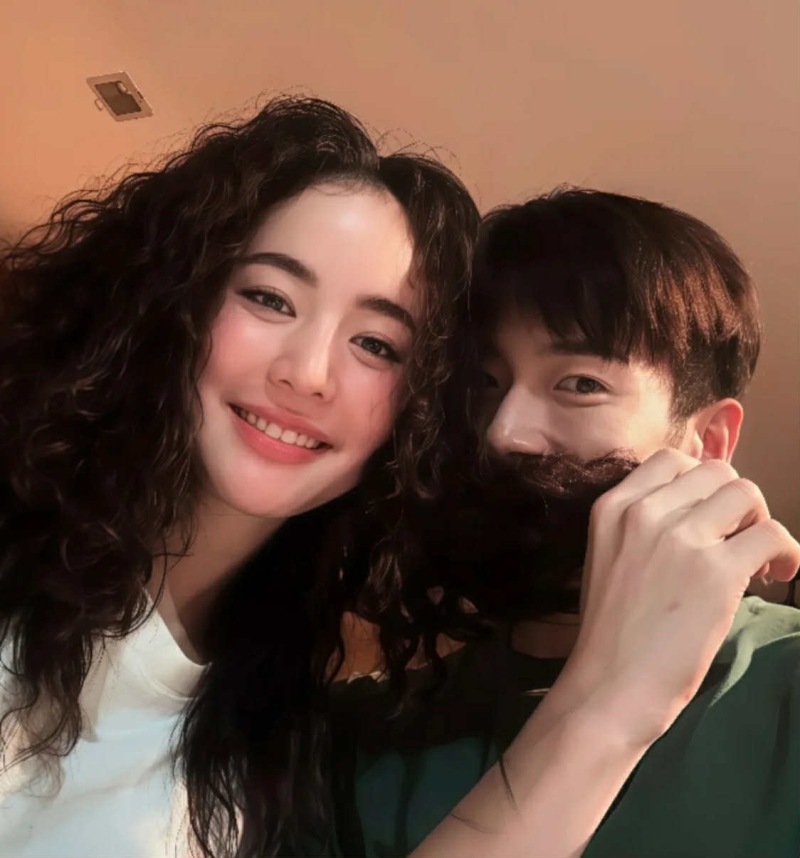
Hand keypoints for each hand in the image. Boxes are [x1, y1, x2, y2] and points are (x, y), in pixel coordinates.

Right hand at [561, 449, 799, 746]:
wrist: (610, 684)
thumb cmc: (611, 631)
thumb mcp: (609, 556)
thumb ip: (644, 525)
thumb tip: (703, 510)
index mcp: (612, 506)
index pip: (671, 461)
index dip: (701, 484)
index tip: (710, 516)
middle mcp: (644, 511)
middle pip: (716, 472)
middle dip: (735, 503)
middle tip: (737, 541)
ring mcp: (680, 538)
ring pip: (746, 493)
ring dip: (760, 523)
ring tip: (756, 561)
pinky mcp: (716, 571)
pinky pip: (772, 535)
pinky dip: (786, 552)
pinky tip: (776, 576)